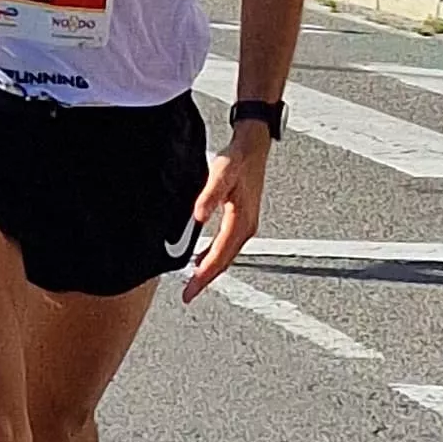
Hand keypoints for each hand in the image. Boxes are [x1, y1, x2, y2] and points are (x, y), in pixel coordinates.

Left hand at [181, 124, 272, 301]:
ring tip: (193, 281)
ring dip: (211, 269)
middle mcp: (246, 227)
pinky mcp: (243, 220)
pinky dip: (215, 256)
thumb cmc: (238, 158)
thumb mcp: (221, 173)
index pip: (219, 257)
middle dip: (206, 279)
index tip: (191, 290)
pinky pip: (228, 246)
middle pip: (224, 262)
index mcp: (241, 221)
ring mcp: (246, 225)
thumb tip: (197, 216)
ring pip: (227, 256)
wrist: (253, 147)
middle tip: (189, 294)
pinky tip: (202, 258)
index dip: (204, 275)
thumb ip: (209, 195)